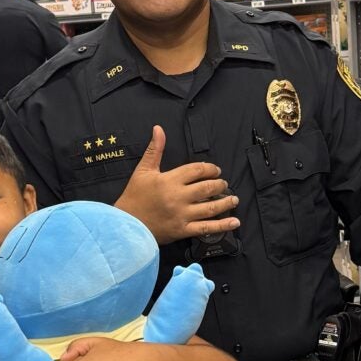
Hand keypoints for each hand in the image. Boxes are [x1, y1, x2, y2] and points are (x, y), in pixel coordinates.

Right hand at [115, 125, 239, 244]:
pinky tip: (234, 222)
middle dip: (219, 184)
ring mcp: (182, 215)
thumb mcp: (143, 170)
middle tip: (224, 183)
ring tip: (234, 199)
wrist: (126, 224)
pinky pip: (206, 228)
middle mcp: (178, 197)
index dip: (209, 168)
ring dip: (226, 202)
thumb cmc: (134, 196)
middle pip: (207, 187)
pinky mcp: (183, 230)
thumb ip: (155, 149)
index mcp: (169, 180)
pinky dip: (223, 225)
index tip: (215, 170)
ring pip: (211, 207)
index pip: (196, 170)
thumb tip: (159, 129)